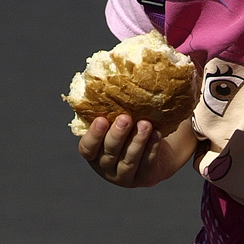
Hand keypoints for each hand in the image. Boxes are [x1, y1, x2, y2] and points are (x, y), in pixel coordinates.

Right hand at [78, 114, 196, 187]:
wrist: (153, 149)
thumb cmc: (130, 127)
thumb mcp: (117, 118)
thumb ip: (111, 105)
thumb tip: (113, 66)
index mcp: (94, 152)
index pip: (88, 148)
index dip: (93, 135)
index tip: (101, 119)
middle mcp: (106, 167)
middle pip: (109, 153)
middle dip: (117, 135)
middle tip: (125, 118)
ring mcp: (125, 176)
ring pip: (129, 160)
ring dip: (137, 141)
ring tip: (145, 124)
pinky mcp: (144, 178)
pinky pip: (147, 163)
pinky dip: (151, 148)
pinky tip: (156, 134)